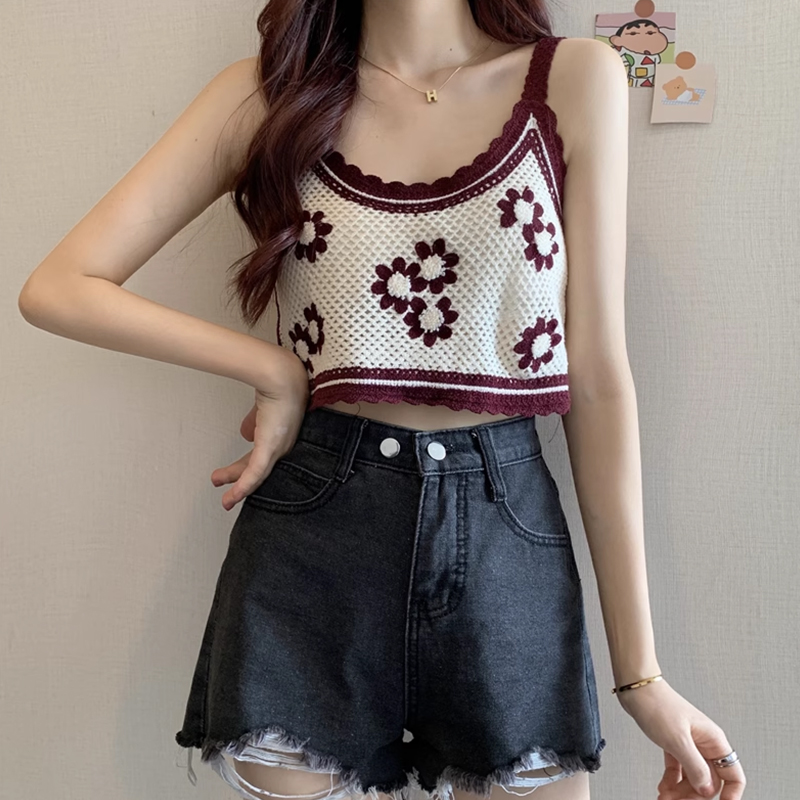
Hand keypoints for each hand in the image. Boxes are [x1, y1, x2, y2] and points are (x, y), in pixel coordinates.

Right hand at [211, 354, 309, 510]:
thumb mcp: (262, 410)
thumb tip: (246, 433)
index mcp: (282, 436)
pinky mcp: (271, 448)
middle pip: (259, 470)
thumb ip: (255, 422)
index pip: (263, 458)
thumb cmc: (279, 385)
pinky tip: (233, 497)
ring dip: (239, 488)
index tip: (236, 475)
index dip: (249, 468)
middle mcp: (284, 445)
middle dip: (239, 479)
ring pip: (257, 476)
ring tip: (226, 500)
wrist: (282, 377)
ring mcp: (279, 448)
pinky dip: (243, 486)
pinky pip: (256, 473)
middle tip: (225, 489)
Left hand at [616, 678, 745, 798]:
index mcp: (713, 741)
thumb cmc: (657, 705)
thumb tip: (708, 791)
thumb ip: (695, 768)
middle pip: (709, 781)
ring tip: (665, 798)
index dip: (731, 796)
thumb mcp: (678, 740)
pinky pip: (678, 769)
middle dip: (695, 796)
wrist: (635, 688)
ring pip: (692, 777)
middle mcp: (704, 743)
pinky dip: (671, 781)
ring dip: (680, 792)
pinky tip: (663, 789)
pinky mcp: (673, 743)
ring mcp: (688, 744)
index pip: (733, 776)